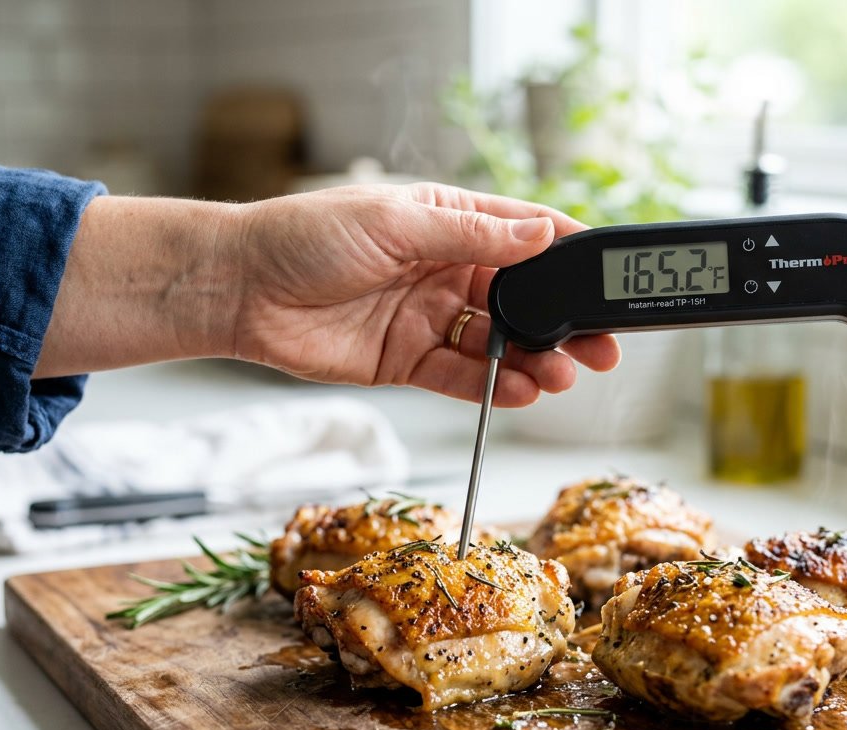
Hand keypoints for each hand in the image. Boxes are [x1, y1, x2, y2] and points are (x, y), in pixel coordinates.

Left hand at [229, 182, 620, 405]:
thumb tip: (541, 233)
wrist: (240, 290)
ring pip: (498, 344)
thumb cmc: (307, 237)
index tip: (605, 279)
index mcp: (448, 222)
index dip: (566, 257)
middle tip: (600, 348)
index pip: (524, 237)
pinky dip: (492, 387)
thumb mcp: (396, 223)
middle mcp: (446, 270)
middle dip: (563, 324)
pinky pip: (462, 376)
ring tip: (561, 375)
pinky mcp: (407, 360)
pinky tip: (521, 391)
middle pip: (523, 299)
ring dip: (533, 361)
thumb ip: (471, 235)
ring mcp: (428, 317)